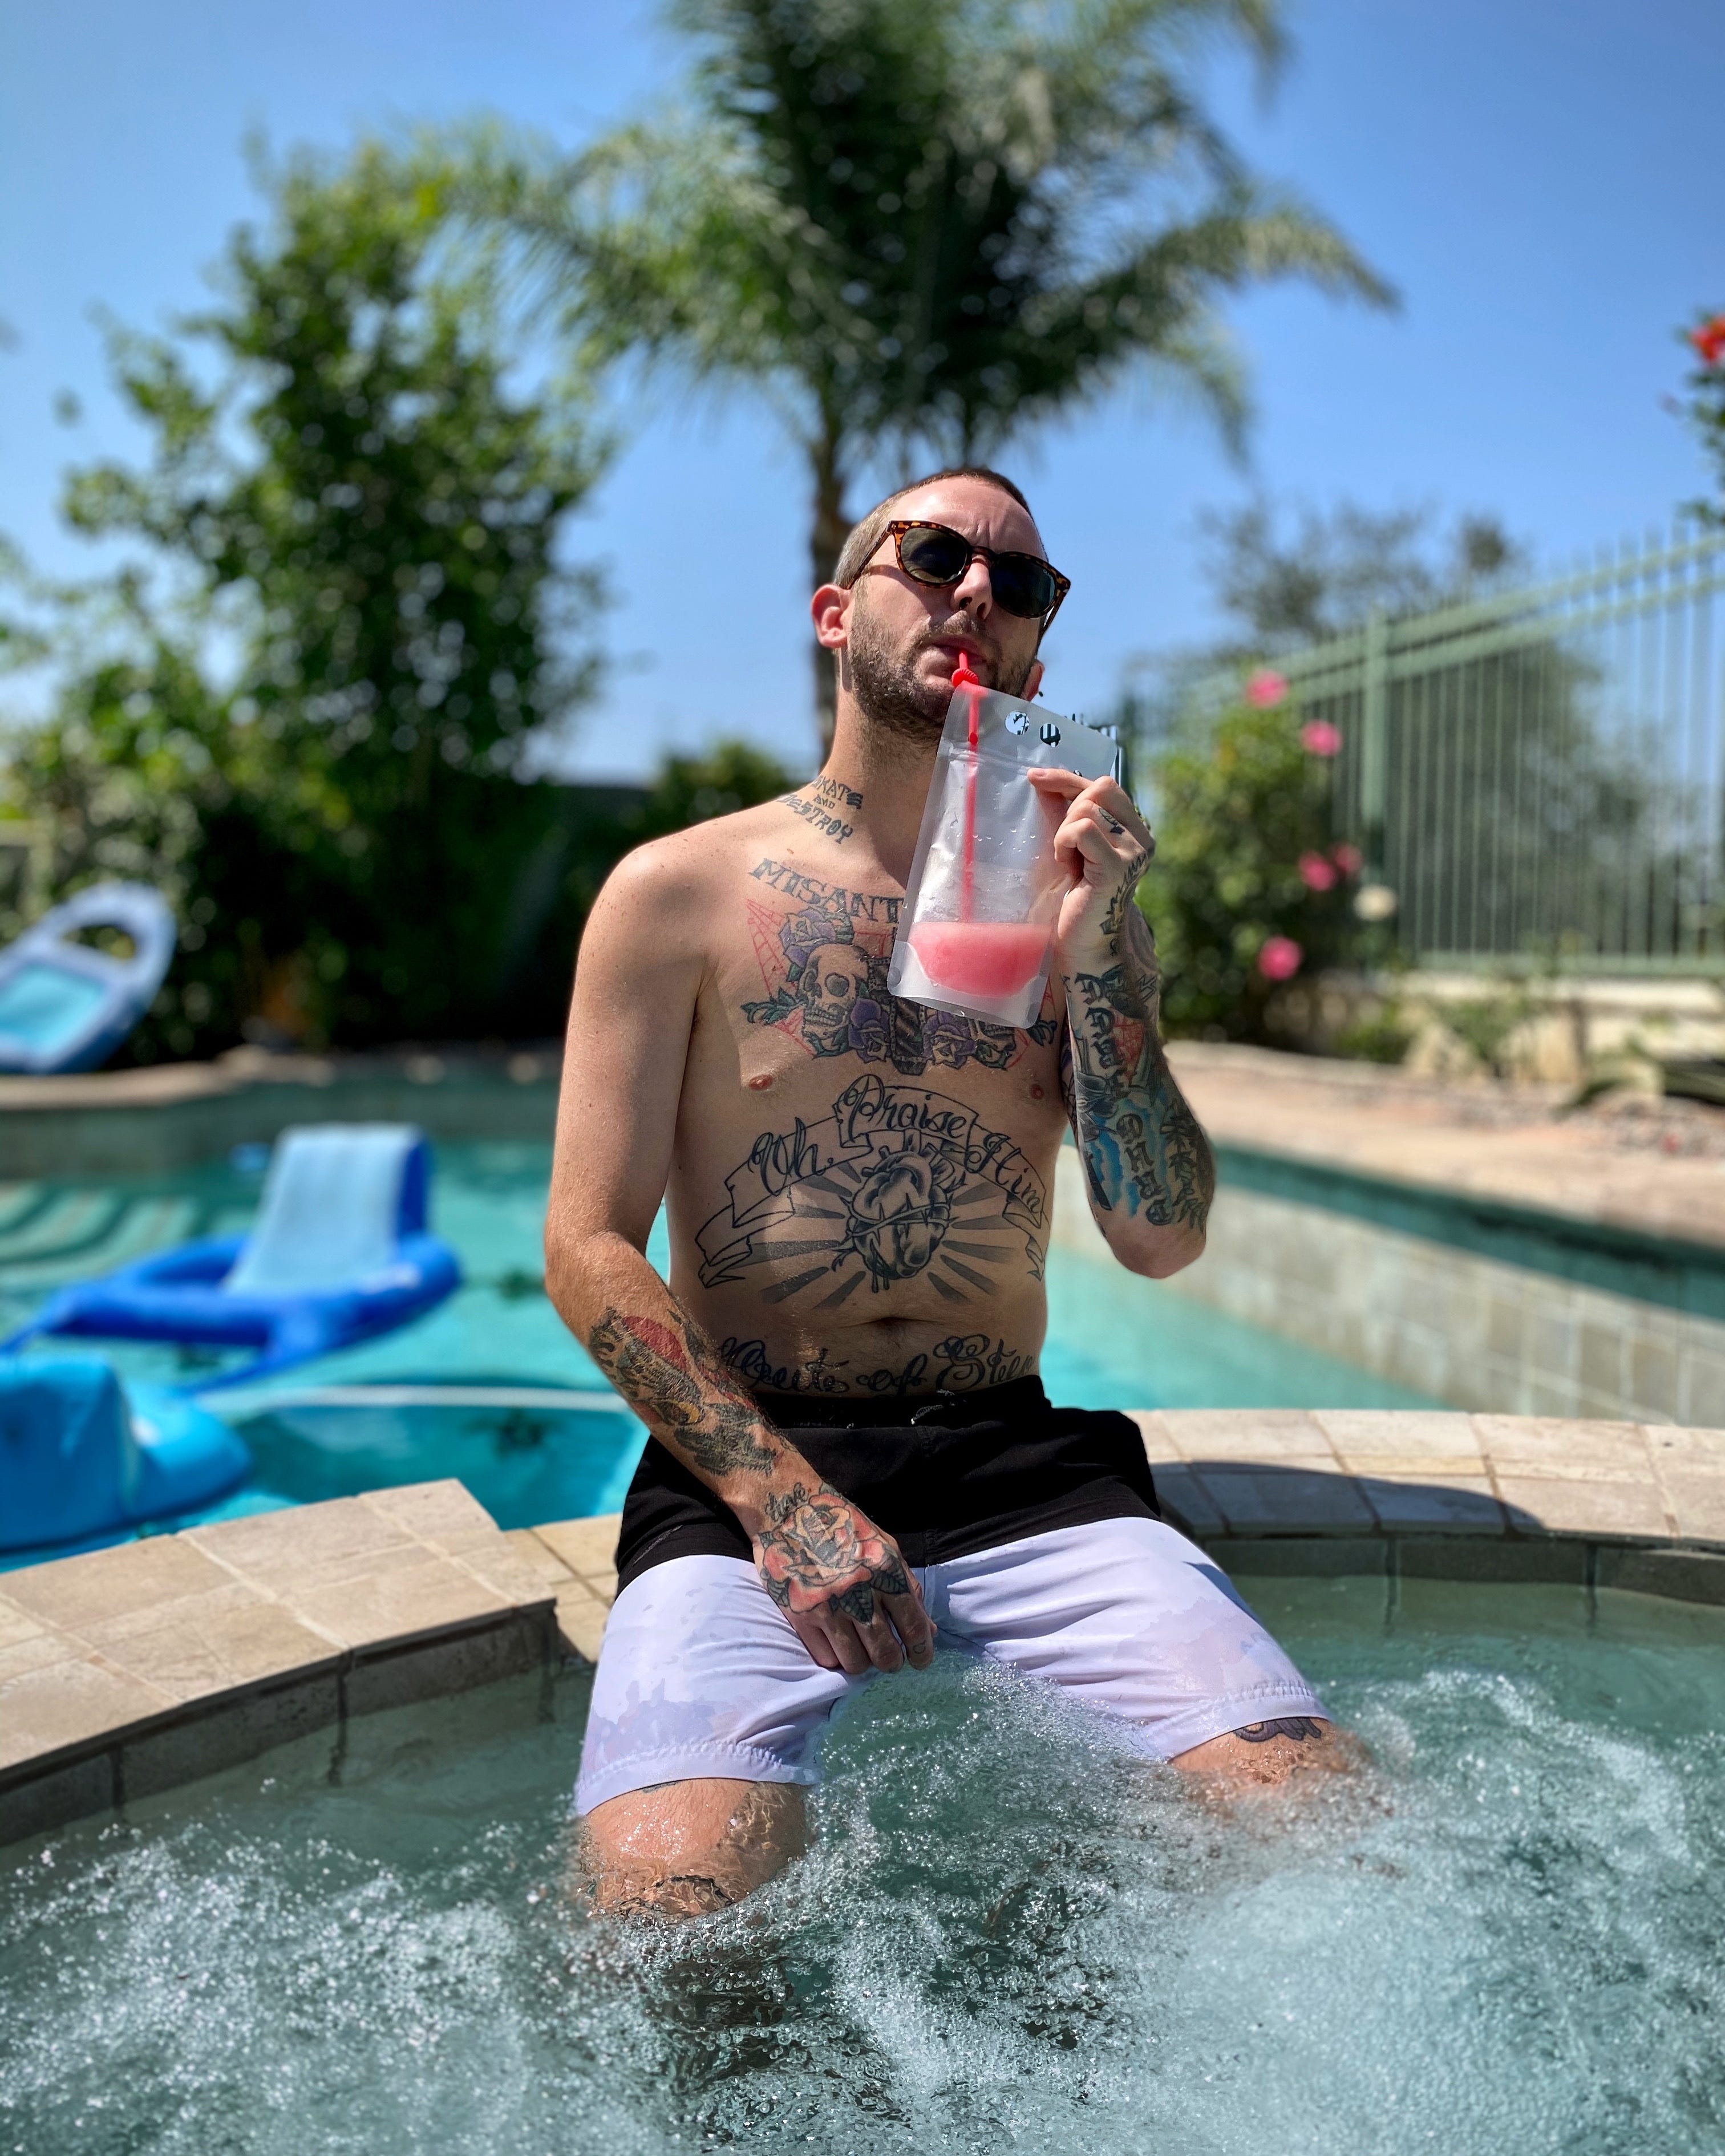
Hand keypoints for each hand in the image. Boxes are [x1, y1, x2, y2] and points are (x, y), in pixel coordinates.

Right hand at [752, 1481, 935, 1674]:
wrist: (789, 1509)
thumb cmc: (843, 1526)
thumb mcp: (885, 1546)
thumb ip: (908, 1587)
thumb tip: (930, 1631)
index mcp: (886, 1571)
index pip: (913, 1627)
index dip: (921, 1652)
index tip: (920, 1661)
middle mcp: (859, 1591)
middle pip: (884, 1653)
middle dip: (892, 1663)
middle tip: (889, 1659)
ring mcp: (828, 1606)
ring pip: (855, 1662)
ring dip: (862, 1662)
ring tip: (861, 1650)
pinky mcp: (801, 1615)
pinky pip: (825, 1658)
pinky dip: (834, 1656)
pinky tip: (836, 1642)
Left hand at [1027, 768, 1154, 967]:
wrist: (1081, 942)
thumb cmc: (1072, 895)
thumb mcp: (1069, 845)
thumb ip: (1063, 812)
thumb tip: (1040, 778)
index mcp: (1135, 830)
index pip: (1105, 785)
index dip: (1068, 779)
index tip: (1035, 778)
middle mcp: (1142, 839)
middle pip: (1099, 790)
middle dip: (1069, 810)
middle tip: (1063, 846)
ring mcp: (1133, 853)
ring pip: (1088, 808)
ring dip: (1064, 831)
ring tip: (1067, 860)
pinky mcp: (1116, 868)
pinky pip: (1081, 830)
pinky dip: (1064, 842)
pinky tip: (1067, 866)